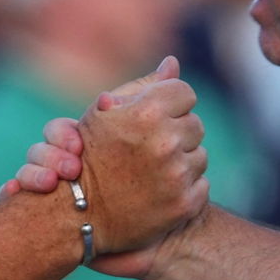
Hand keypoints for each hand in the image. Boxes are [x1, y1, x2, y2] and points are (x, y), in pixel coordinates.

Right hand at [76, 59, 208, 252]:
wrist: (78, 216)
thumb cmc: (88, 157)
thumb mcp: (103, 114)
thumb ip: (142, 86)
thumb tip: (172, 62)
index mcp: (146, 113)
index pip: (184, 92)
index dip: (168, 103)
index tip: (153, 117)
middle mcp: (165, 143)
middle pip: (195, 124)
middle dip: (175, 133)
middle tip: (148, 148)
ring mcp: (177, 176)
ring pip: (199, 155)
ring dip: (180, 161)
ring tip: (150, 172)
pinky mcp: (185, 204)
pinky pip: (201, 185)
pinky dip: (183, 189)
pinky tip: (157, 192)